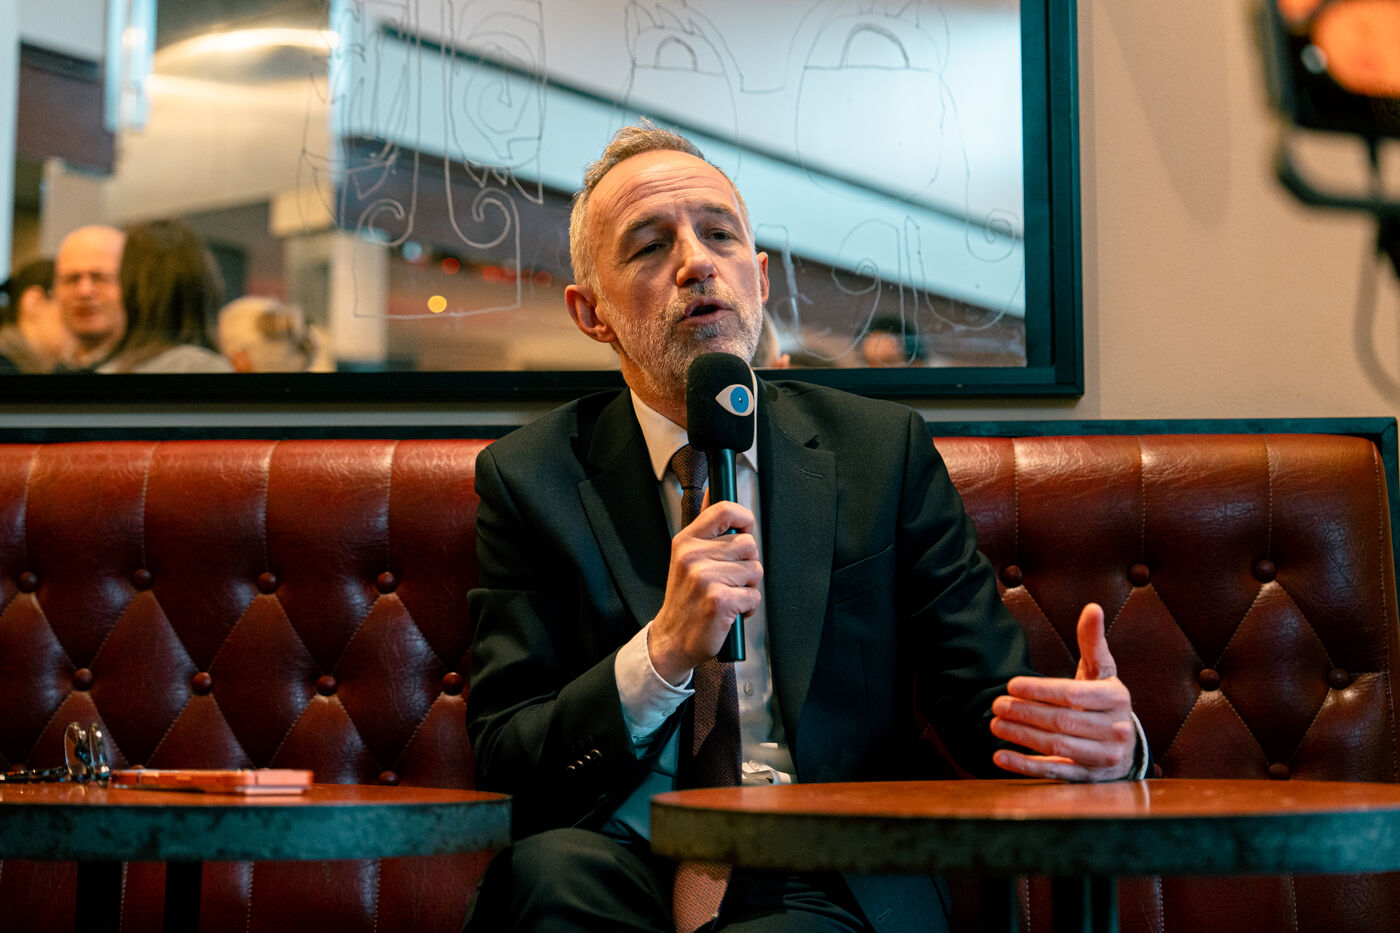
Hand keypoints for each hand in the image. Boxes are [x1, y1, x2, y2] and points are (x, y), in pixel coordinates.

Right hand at [648, 499, 762, 682]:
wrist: (672, 639)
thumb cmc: (684, 599)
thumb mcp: (686, 557)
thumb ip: (705, 527)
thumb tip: (715, 490)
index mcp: (686, 541)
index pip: (724, 510)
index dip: (744, 517)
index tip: (745, 528)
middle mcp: (693, 556)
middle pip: (748, 544)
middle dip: (747, 564)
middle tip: (730, 579)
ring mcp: (705, 578)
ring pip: (755, 570)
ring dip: (748, 587)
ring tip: (729, 595)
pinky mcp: (719, 600)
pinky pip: (754, 595)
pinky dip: (748, 607)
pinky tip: (731, 611)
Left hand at [989, 603, 1136, 781]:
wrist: (1126, 745)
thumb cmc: (1104, 701)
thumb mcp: (1102, 671)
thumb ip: (1092, 643)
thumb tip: (1092, 607)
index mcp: (1117, 698)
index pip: (1073, 694)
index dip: (1040, 690)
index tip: (1012, 684)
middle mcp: (1116, 730)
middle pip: (1062, 722)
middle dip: (1025, 713)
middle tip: (997, 704)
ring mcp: (1105, 758)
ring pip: (1057, 748)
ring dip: (1022, 737)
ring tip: (995, 725)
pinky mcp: (1090, 779)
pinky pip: (1055, 773)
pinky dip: (1025, 767)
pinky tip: (1000, 757)